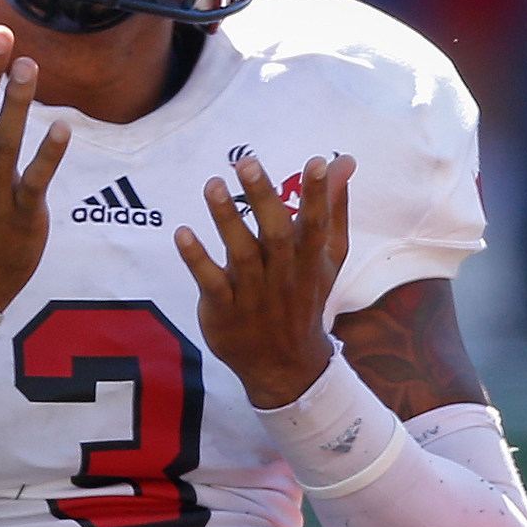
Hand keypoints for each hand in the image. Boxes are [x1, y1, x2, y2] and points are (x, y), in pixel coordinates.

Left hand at [175, 153, 354, 407]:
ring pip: (242, 254)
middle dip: (263, 197)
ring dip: (225, 219)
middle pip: (275, 234)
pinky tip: (183, 234)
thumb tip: (343, 162)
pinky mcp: (225, 309)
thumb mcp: (328, 257)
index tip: (316, 162)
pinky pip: (211, 283)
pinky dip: (197, 259)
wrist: (286, 365)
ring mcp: (254, 294)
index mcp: (310, 261)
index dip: (318, 195)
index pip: (315, 224)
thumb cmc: (304, 297)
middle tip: (247, 161)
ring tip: (212, 184)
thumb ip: (333, 208)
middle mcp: (284, 276)